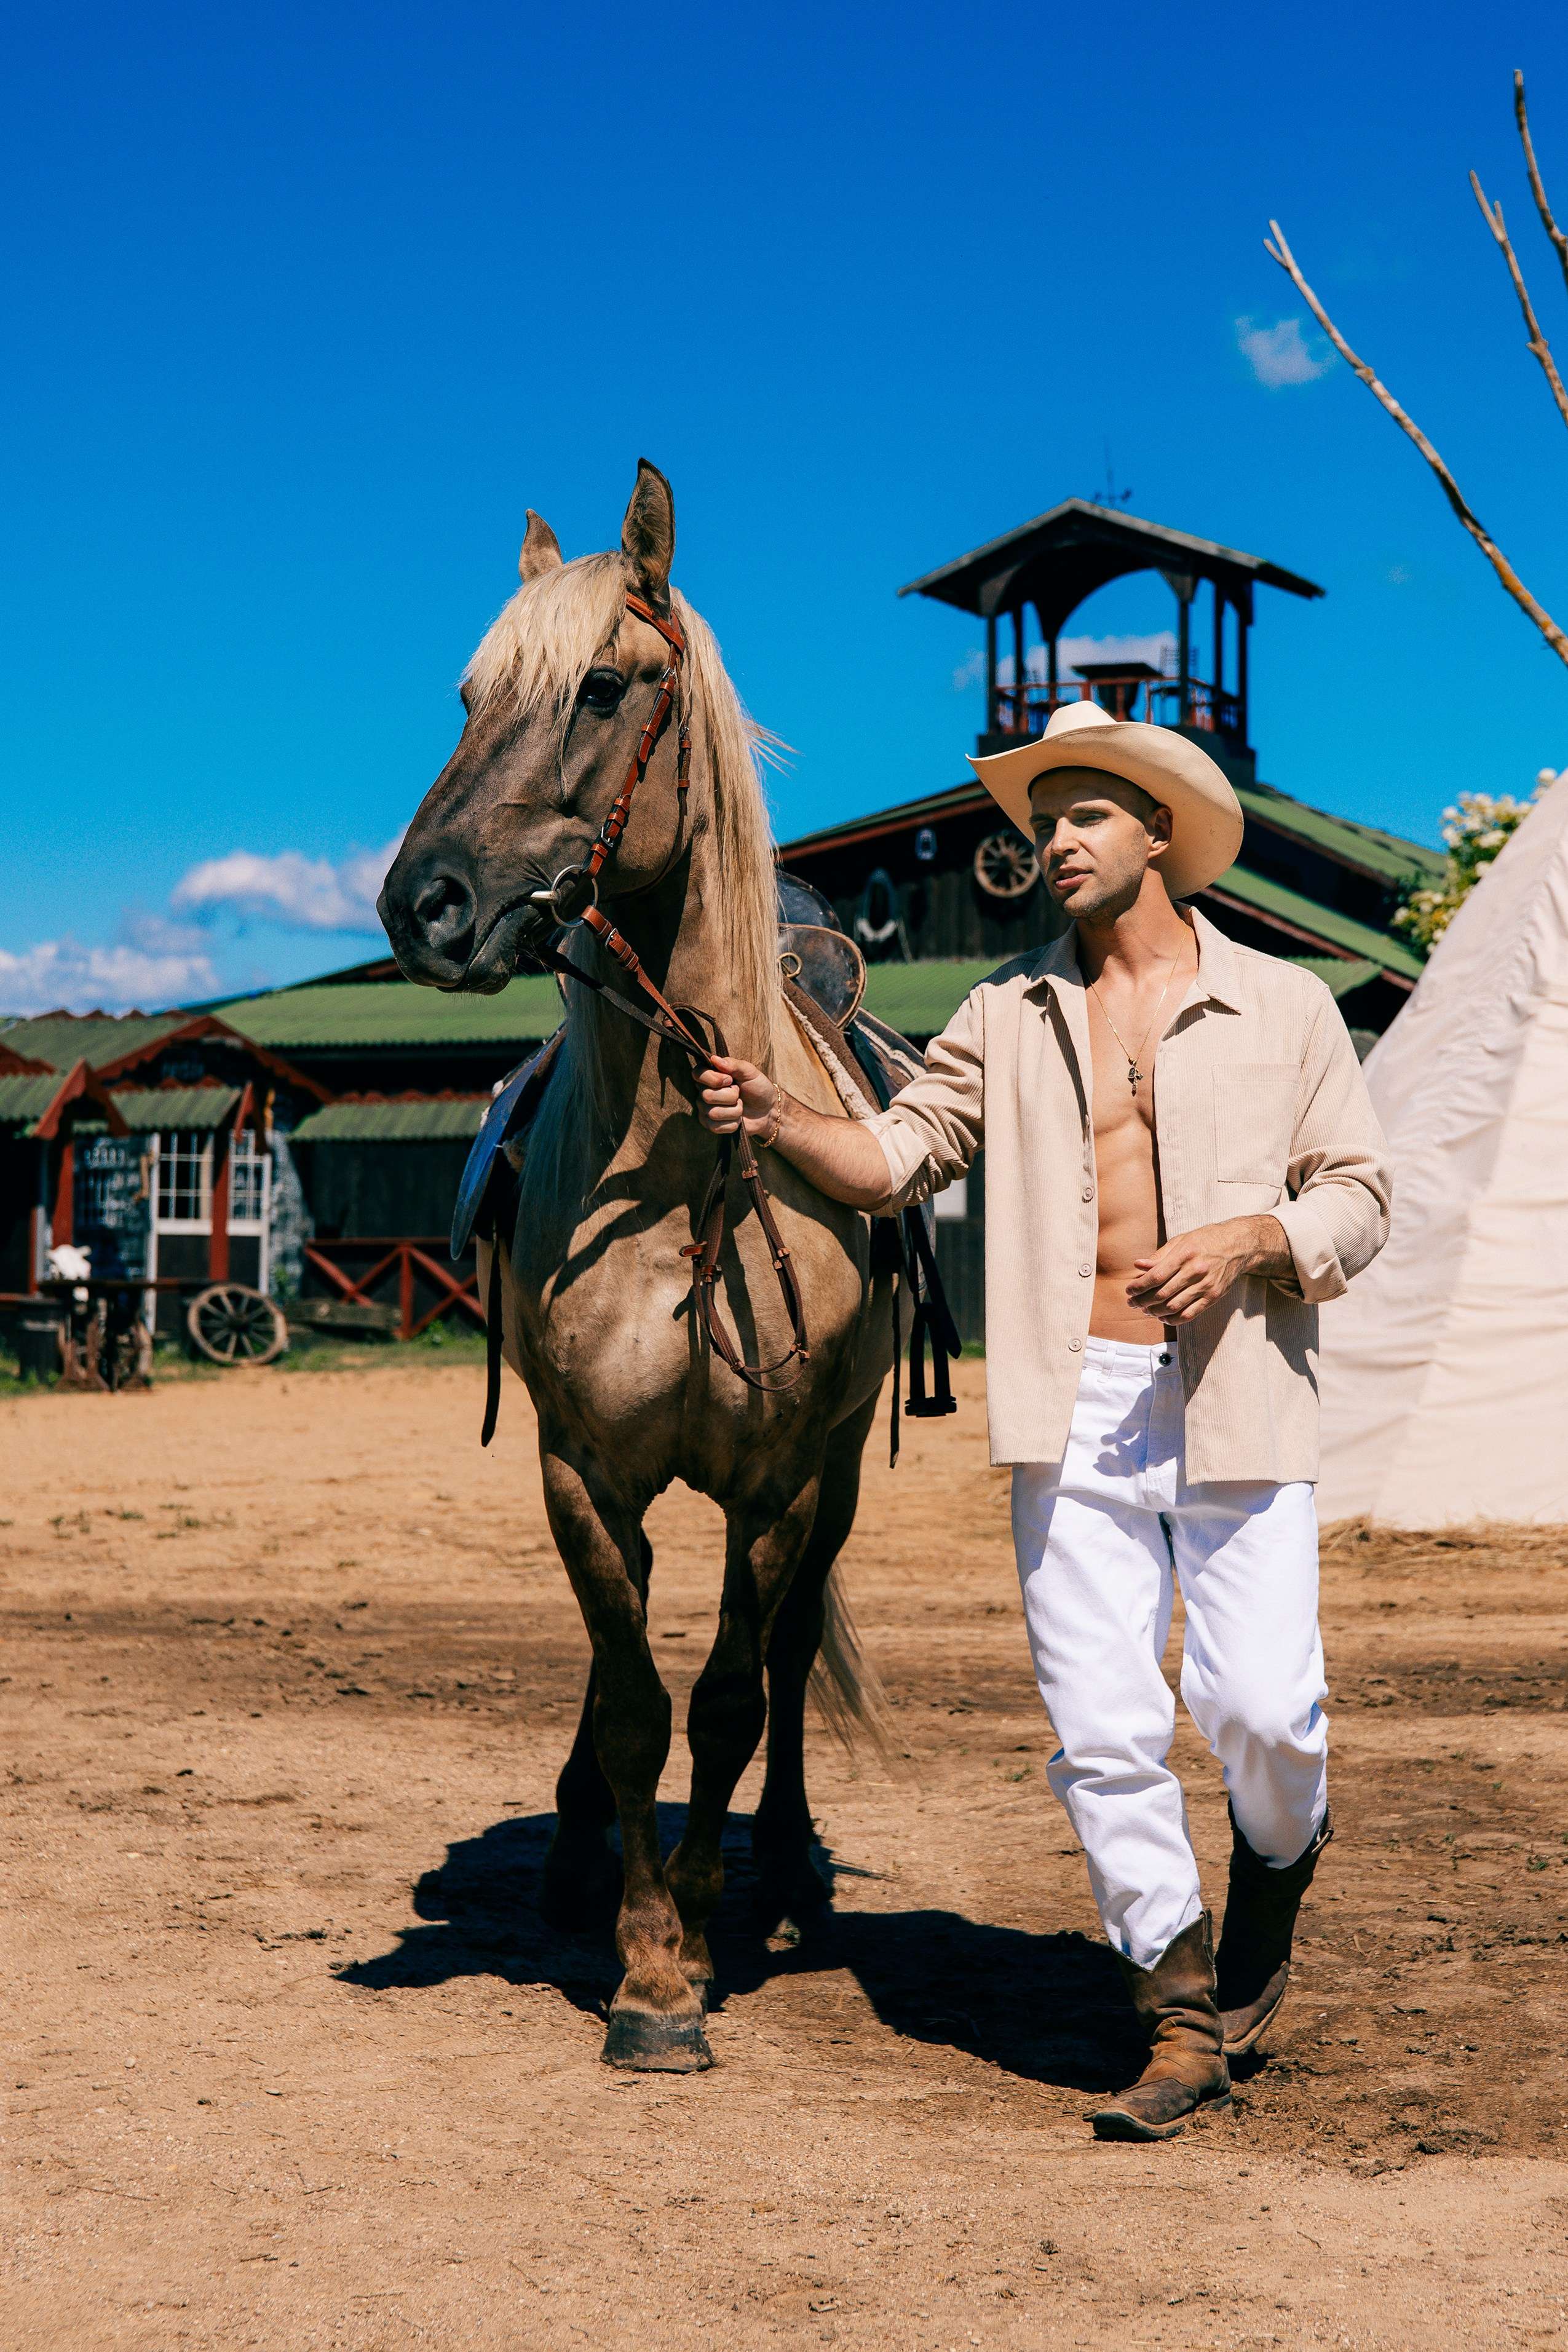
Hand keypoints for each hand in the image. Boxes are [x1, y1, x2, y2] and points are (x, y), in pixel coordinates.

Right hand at [695, 1054, 776, 1137]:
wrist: (767, 1109)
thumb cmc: (757, 1087)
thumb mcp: (750, 1072)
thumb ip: (733, 1064)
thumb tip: (714, 1059)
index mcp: (710, 1076)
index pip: (698, 1074)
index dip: (713, 1078)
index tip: (730, 1079)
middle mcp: (703, 1092)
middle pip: (707, 1096)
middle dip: (730, 1096)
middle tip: (739, 1094)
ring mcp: (705, 1110)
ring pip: (714, 1113)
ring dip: (735, 1110)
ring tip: (740, 1106)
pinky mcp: (711, 1125)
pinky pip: (716, 1127)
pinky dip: (733, 1123)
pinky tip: (738, 1119)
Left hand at [1127, 1215, 1288, 1324]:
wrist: (1239, 1245)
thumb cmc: (1206, 1240)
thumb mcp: (1181, 1240)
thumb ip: (1159, 1256)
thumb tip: (1138, 1265)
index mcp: (1185, 1254)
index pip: (1156, 1276)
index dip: (1139, 1286)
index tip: (1129, 1291)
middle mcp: (1196, 1271)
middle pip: (1162, 1293)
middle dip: (1142, 1301)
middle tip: (1132, 1303)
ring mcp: (1206, 1286)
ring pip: (1174, 1307)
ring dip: (1155, 1312)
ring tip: (1145, 1310)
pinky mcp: (1213, 1297)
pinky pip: (1190, 1314)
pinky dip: (1173, 1319)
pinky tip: (1163, 1317)